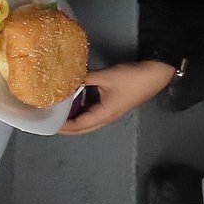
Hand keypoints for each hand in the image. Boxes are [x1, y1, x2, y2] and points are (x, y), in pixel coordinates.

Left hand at [58, 61, 174, 134]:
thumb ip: (85, 78)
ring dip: (74, 120)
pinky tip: (75, 103)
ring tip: (59, 114)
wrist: (156, 75)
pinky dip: (82, 112)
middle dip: (66, 128)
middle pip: (83, 129)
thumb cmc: (132, 78)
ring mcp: (112, 113)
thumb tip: (66, 79)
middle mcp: (107, 117)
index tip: (47, 122)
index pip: (79, 125)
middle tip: (49, 121)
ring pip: (89, 122)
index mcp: (105, 114)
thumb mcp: (106, 76)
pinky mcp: (114, 106)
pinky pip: (94, 114)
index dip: (63, 126)